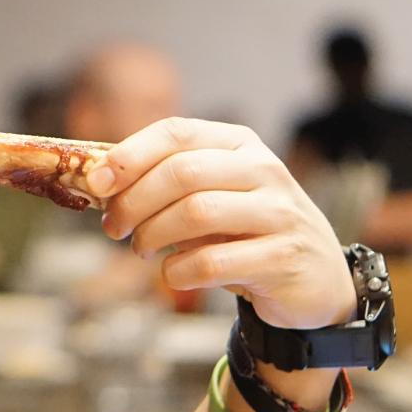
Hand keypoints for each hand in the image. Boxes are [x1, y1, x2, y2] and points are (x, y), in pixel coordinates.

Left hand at [86, 118, 356, 330]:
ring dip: (153, 235)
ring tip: (142, 250)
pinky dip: (178, 270)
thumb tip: (98, 182)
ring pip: (196, 213)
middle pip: (181, 173)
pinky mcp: (283, 258)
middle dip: (133, 202)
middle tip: (113, 228)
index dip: (129, 155)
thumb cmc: (246, 231)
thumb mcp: (212, 194)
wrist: (315, 278)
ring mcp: (279, 213)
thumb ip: (165, 183)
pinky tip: (173, 273)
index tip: (95, 182)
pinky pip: (213, 261)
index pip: (176, 132)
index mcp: (239, 143)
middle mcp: (263, 170)